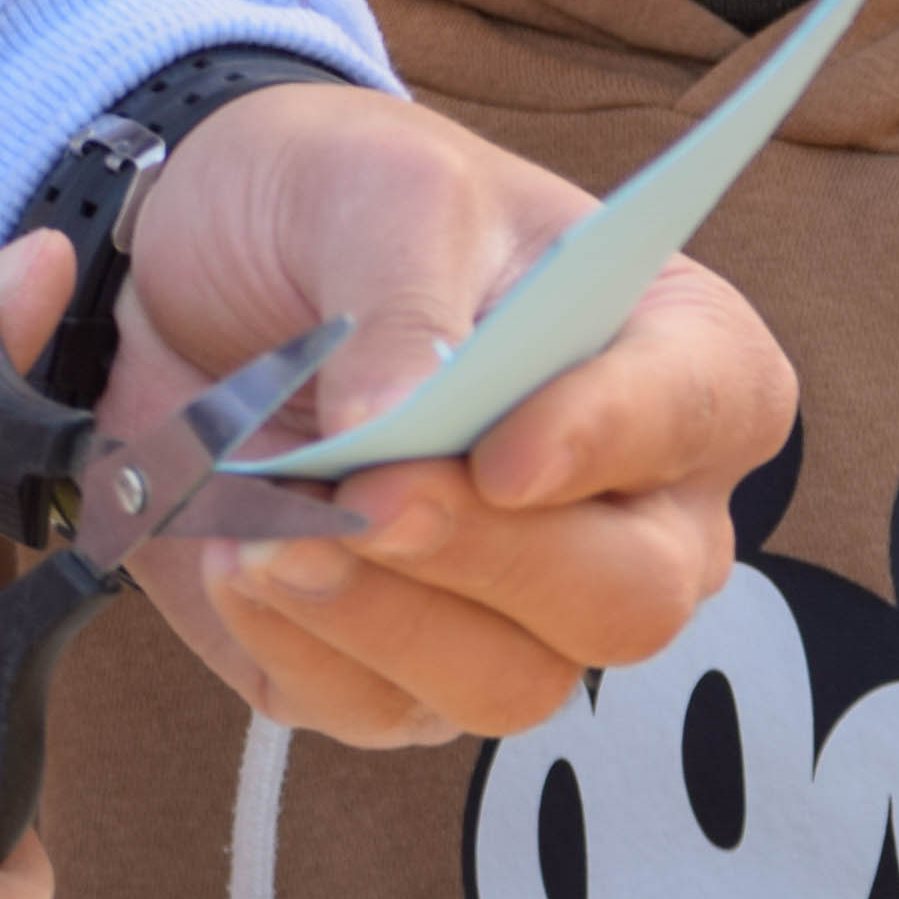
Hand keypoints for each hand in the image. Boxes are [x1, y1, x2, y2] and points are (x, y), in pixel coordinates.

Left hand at [107, 85, 789, 747]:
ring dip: (379, 612)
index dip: (613, 440)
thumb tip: (395, 418)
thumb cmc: (339, 212)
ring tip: (266, 531)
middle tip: (366, 494)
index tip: (503, 452)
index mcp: (674, 357)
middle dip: (489, 555)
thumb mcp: (376, 188)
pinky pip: (376, 710)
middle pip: (630, 597)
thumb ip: (404, 295)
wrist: (195, 274)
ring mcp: (527, 614)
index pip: (703, 412)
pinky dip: (295, 636)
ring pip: (511, 685)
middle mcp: (633, 513)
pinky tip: (234, 553)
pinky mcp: (402, 677)